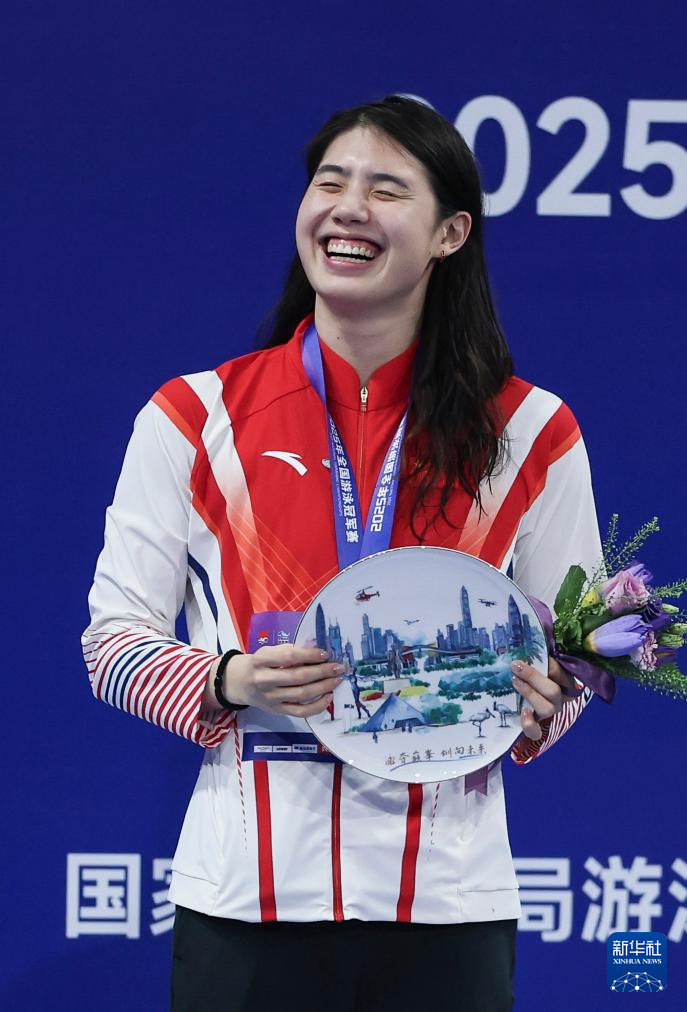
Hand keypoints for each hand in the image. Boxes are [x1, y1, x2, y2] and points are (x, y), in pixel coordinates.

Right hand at [223, 645, 343, 717]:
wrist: (239, 683)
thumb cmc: (259, 664)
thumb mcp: (268, 651)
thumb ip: (288, 651)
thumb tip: (317, 651)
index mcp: (261, 660)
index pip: (288, 657)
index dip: (309, 655)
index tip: (325, 654)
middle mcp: (264, 680)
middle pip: (298, 677)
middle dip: (322, 671)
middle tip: (338, 667)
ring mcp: (271, 698)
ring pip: (302, 694)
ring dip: (324, 686)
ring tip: (337, 679)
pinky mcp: (277, 710)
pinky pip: (301, 711)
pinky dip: (317, 706)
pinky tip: (328, 697)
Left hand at [512, 657, 575, 740]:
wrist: (529, 705)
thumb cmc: (533, 676)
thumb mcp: (539, 664)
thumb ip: (538, 656)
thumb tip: (528, 636)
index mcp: (564, 682)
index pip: (561, 674)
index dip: (549, 664)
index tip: (532, 655)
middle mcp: (560, 699)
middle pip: (553, 691)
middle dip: (534, 677)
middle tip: (516, 666)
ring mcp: (550, 714)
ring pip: (547, 709)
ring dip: (530, 694)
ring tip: (515, 682)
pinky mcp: (538, 729)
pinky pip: (536, 732)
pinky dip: (530, 724)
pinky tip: (523, 713)